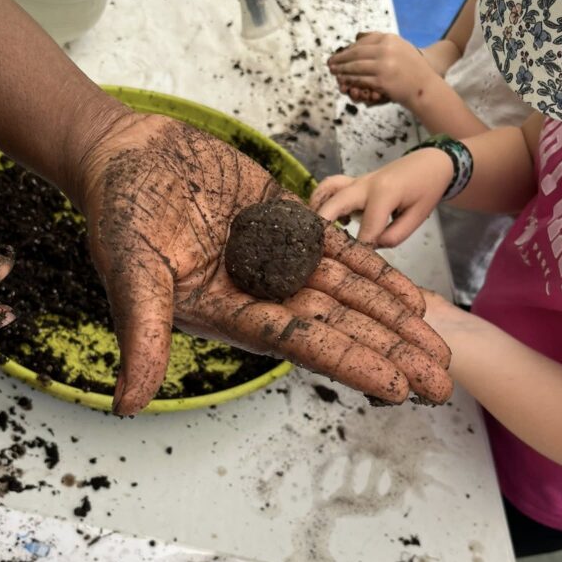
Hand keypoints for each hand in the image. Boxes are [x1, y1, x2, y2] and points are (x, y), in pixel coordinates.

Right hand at [73, 113, 452, 413]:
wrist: (128, 154)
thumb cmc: (121, 212)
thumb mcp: (131, 274)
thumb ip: (141, 336)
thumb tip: (127, 406)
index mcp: (230, 314)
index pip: (302, 344)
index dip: (351, 363)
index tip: (397, 387)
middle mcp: (260, 295)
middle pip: (338, 327)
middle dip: (389, 353)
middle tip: (441, 382)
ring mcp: (276, 259)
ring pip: (347, 293)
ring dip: (392, 318)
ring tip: (437, 343)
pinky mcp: (285, 223)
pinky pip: (338, 251)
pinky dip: (374, 270)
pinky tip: (409, 295)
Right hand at [310, 148, 452, 247]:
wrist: (430, 162)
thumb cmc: (427, 189)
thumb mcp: (418, 216)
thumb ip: (394, 235)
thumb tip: (370, 246)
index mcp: (384, 194)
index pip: (366, 229)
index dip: (362, 248)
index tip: (358, 262)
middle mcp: (365, 185)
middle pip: (335, 204)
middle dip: (323, 226)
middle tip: (314, 248)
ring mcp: (357, 181)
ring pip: (327, 189)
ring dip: (316, 208)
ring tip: (311, 230)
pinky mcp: (354, 182)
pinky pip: (331, 187)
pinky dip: (322, 199)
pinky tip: (327, 219)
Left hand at [329, 32, 435, 108]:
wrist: (424, 86)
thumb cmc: (412, 68)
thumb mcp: (400, 47)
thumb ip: (381, 42)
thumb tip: (358, 37)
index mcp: (389, 39)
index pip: (363, 41)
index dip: (349, 48)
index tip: (341, 53)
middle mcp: (386, 50)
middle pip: (356, 53)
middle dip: (341, 58)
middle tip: (330, 62)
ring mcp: (383, 65)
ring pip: (356, 67)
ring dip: (342, 70)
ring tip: (333, 72)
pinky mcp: (382, 81)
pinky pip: (360, 80)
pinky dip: (349, 81)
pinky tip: (343, 81)